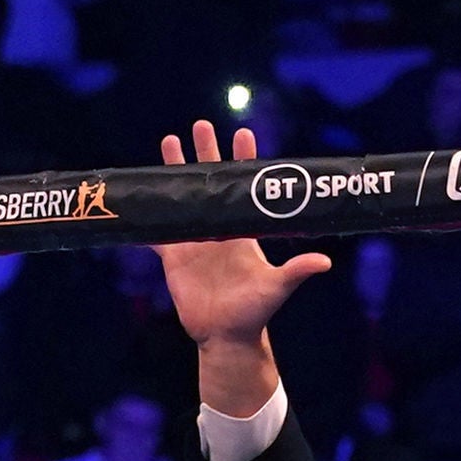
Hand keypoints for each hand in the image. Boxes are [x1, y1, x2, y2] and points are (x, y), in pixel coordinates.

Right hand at [154, 123, 326, 418]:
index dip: (244, 159)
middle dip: (205, 152)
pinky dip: (147, 218)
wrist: (226, 335)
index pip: (244, 186)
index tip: (243, 133)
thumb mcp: (277, 288)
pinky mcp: (173, 257)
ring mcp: (194, 240)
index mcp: (243, 230)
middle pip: (210, 182)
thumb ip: (296, 271)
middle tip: (201, 125)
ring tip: (169, 141)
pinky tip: (136, 197)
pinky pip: (157, 232)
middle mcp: (219, 229)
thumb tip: (325, 261)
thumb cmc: (255, 312)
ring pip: (182, 197)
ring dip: (175, 172)